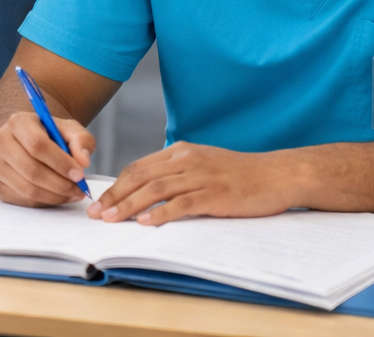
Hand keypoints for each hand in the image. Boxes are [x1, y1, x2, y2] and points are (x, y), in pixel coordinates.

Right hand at [0, 110, 95, 207]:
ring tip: (71, 194)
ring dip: (54, 196)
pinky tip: (56, 196)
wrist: (23, 141)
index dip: (60, 163)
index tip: (80, 175)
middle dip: (60, 184)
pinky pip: (22, 200)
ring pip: (27, 189)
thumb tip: (82, 161)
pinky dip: (44, 202)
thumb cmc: (49, 136)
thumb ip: (81, 140)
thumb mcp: (69, 130)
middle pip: (31, 170)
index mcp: (18, 122)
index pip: (38, 145)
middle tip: (79, 190)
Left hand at [89, 142, 298, 224]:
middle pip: (140, 177)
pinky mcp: (216, 193)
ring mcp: (201, 176)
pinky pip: (183, 203)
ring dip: (129, 205)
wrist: (278, 174)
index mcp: (180, 152)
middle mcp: (187, 160)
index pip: (137, 167)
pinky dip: (161, 213)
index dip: (115, 184)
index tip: (98, 200)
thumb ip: (176, 174)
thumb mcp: (202, 165)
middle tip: (96, 213)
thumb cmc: (240, 174)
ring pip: (156, 189)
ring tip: (112, 219)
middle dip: (114, 196)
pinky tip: (146, 222)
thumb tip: (146, 192)